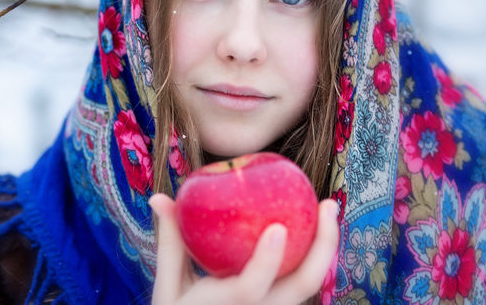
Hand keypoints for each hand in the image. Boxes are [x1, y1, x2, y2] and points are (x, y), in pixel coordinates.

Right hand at [149, 194, 338, 304]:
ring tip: (327, 210)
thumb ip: (170, 242)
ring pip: (310, 285)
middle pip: (302, 287)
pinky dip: (312, 255)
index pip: (249, 289)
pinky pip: (303, 284)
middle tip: (327, 204)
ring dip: (324, 248)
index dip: (265, 261)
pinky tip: (312, 228)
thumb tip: (158, 197)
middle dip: (323, 245)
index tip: (277, 229)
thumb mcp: (169, 285)